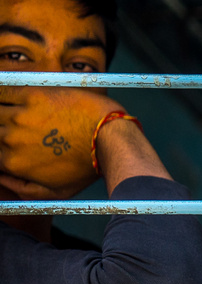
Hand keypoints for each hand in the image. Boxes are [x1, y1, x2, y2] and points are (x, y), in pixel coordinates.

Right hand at [0, 86, 123, 198]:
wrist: (109, 138)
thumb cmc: (88, 167)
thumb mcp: (57, 192)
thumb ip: (24, 190)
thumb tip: (1, 180)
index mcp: (13, 163)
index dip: (1, 149)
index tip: (10, 143)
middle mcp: (10, 140)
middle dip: (1, 131)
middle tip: (20, 131)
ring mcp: (20, 116)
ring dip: (1, 114)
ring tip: (20, 117)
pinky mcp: (33, 96)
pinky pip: (4, 91)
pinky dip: (1, 93)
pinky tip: (7, 98)